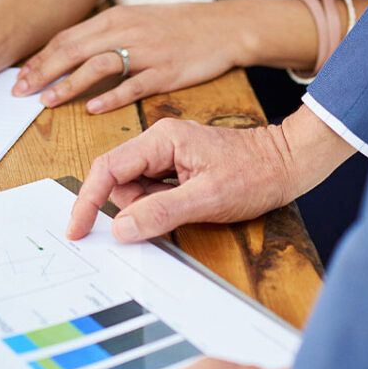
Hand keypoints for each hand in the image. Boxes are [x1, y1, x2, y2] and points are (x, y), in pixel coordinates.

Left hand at [12, 2, 252, 113]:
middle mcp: (126, 31)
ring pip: (98, 66)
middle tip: (20, 91)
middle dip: (43, 71)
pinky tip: (92, 109)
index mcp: (116, 17)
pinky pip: (133, 86)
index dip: (41, 58)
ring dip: (69, 84)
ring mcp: (146, 52)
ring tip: (48, 101)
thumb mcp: (137, 19)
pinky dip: (110, 97)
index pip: (68, 37)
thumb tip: (71, 50)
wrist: (222, 26)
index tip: (21, 76)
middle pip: (74, 50)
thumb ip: (105, 33)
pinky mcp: (165, 72)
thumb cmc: (177, 25)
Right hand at [68, 117, 297, 241]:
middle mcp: (159, 142)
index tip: (77, 229)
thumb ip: (160, 212)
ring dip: (149, 208)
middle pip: (119, 180)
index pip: (108, 169)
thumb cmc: (256, 173)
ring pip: (135, 188)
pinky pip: (152, 190)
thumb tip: (121, 229)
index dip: (88, 200)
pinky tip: (187, 206)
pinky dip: (160, 206)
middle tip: (169, 215)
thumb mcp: (208, 198)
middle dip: (132, 207)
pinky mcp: (177, 167)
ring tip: (189, 207)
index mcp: (161, 139)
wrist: (290, 162)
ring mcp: (168, 154)